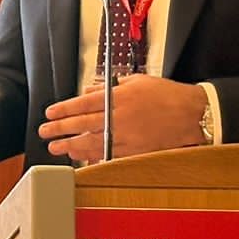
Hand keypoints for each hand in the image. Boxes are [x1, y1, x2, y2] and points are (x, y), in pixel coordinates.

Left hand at [38, 75, 206, 163]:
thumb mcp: (136, 81)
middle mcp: (119, 118)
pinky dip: (93, 157)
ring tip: (57, 147)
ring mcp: (127, 136)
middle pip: (82, 124)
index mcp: (118, 98)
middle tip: (44, 132)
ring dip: (71, 146)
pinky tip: (81, 157)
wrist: (193, 114)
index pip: (82, 104)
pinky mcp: (136, 151)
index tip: (49, 113)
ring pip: (93, 143)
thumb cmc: (166, 94)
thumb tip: (88, 91)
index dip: (63, 110)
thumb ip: (109, 87)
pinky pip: (110, 155)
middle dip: (60, 129)